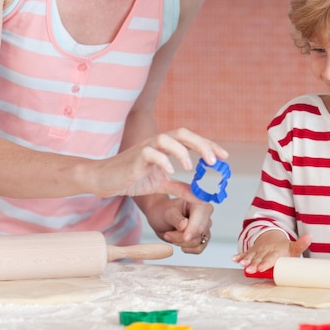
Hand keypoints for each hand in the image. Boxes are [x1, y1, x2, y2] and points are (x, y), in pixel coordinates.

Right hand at [90, 128, 227, 198]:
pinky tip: (170, 171)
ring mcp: (146, 148)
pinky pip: (150, 153)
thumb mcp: (161, 184)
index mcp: (166, 147)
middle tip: (214, 160)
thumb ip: (180, 187)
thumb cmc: (132, 178)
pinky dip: (162, 160)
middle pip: (183, 133)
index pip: (191, 140)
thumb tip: (200, 196)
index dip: (209, 145)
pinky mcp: (135, 158)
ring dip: (182, 150)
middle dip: (201, 144)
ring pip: (166, 138)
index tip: (225, 157)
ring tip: (190, 166)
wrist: (104, 181)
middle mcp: (157, 143)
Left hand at [141, 195, 213, 254]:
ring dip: (181, 243)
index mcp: (198, 202)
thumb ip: (176, 219)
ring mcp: (204, 227)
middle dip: (182, 237)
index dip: (193, 228)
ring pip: (198, 242)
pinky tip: (178, 241)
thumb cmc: (163, 211)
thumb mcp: (167, 213)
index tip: (184, 237)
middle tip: (168, 234)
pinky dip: (186, 248)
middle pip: (200, 231)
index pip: (201, 216)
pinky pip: (198, 249)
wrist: (159, 218)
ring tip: (171, 236)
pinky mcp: (202, 238)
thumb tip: (185, 226)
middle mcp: (204, 214)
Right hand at [233, 231, 311, 273]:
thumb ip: (301, 244)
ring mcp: (258, 250)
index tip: (262, 267)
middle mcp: (266, 250)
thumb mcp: (293, 247)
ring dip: (245, 260)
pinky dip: (239, 256)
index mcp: (276, 251)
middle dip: (254, 264)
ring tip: (241, 264)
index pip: (271, 258)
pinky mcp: (252, 251)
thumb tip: (310, 236)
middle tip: (250, 269)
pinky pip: (245, 253)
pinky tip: (234, 259)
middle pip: (259, 258)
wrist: (272, 236)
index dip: (266, 263)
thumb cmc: (284, 247)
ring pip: (251, 256)